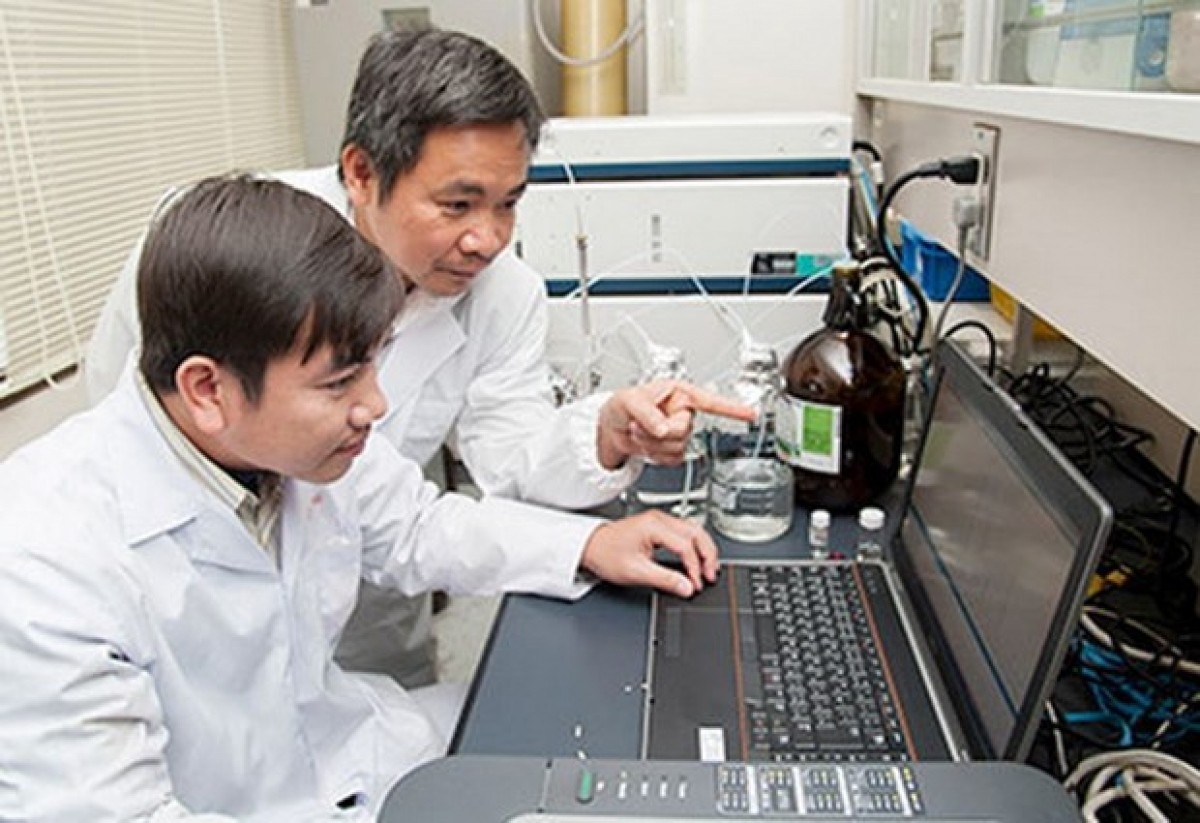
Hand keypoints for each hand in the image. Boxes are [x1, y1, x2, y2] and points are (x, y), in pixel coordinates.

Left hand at [579, 510, 718, 598]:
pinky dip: (694, 546)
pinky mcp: (658, 526)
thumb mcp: (636, 571)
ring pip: (693, 530)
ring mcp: (659, 521)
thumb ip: (664, 579)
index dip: (694, 567)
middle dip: (707, 555)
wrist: (590, 547)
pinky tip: (696, 559)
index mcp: (653, 526)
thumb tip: (686, 587)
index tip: (696, 583)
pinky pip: (685, 533)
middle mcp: (658, 519)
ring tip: (707, 569)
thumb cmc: (606, 554)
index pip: (685, 546)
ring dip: (703, 549)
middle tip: (710, 575)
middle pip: (696, 532)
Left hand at [596, 379, 755, 469]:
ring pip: (678, 448)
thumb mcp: (629, 400)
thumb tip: (663, 427)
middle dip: (661, 432)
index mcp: (678, 394)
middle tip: (642, 425)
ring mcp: (677, 433)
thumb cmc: (619, 406)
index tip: (751, 415)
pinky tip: (645, 446)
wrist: (609, 429)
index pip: (711, 401)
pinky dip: (655, 456)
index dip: (733, 409)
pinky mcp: (671, 450)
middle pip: (685, 430)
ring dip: (654, 445)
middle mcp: (681, 413)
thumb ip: (647, 413)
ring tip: (639, 432)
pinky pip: (672, 460)